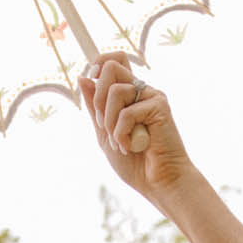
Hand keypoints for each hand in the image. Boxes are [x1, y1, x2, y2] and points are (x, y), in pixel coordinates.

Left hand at [79, 55, 192, 207]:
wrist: (158, 182)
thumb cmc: (134, 162)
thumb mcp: (104, 133)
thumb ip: (94, 107)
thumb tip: (82, 78)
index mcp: (128, 94)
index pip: (114, 60)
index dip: (98, 63)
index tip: (90, 82)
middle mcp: (141, 90)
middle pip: (111, 66)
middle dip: (98, 98)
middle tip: (103, 125)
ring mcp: (152, 97)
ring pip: (115, 91)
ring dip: (109, 122)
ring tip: (118, 142)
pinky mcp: (160, 106)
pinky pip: (127, 112)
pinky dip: (121, 133)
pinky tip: (129, 146)